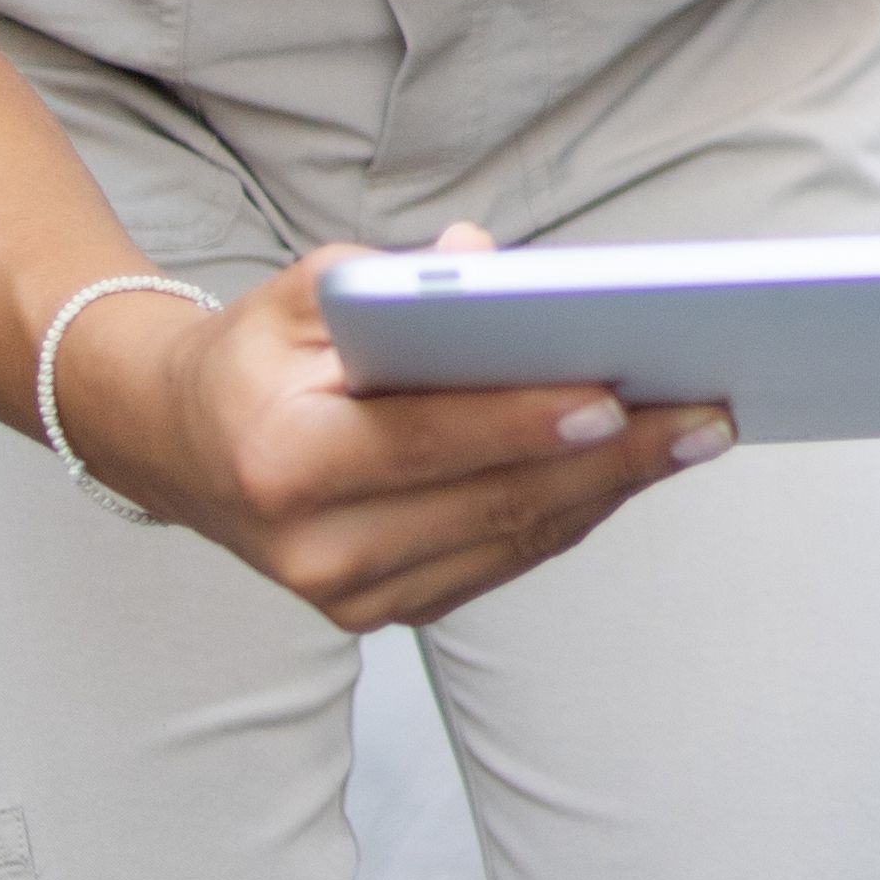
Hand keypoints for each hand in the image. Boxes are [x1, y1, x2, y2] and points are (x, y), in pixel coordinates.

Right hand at [58, 223, 735, 630]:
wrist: (176, 445)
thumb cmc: (254, 355)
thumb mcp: (300, 292)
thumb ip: (390, 277)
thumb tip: (493, 266)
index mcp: (280, 460)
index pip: (426, 439)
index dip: (524, 422)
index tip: (615, 396)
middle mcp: (312, 548)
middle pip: (490, 502)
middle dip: (609, 460)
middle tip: (703, 417)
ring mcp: (349, 597)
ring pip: (511, 540)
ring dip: (610, 492)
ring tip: (693, 437)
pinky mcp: (382, 613)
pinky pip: (502, 562)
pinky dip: (572, 515)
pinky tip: (633, 470)